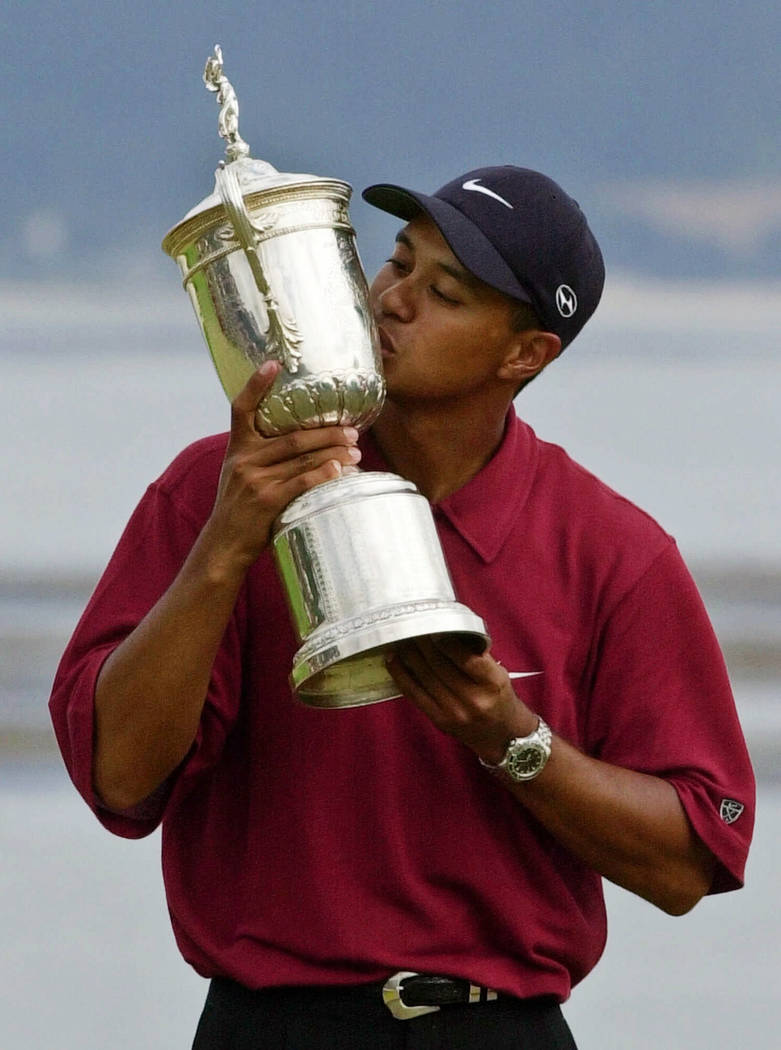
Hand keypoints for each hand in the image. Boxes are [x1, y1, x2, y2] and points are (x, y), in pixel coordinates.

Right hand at [204, 362, 361, 568]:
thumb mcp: (241, 475)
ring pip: (302, 457)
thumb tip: (303, 441)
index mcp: (238, 448)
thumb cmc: (241, 509)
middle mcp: (244, 460)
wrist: (224, 544)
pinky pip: (302, 482)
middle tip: (353, 429)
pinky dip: (323, 474)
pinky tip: (340, 469)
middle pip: (293, 435)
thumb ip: (263, 456)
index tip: (273, 363)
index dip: (256, 384)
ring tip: (357, 450)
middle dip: (327, 431)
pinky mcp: (267, 500)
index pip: (241, 408)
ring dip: (334, 452)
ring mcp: (255, 480)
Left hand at [386, 635, 537, 761]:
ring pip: (425, 677)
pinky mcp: (439, 720)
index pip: (466, 658)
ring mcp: (454, 711)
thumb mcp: (499, 674)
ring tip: (400, 638)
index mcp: (492, 683)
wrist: (501, 737)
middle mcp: (473, 699)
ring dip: (409, 655)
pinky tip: (392, 660)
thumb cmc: (500, 698)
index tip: (434, 626)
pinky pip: (415, 694)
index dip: (446, 641)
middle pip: (441, 665)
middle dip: (423, 643)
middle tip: (411, 626)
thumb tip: (447, 630)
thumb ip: (477, 655)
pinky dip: (401, 675)